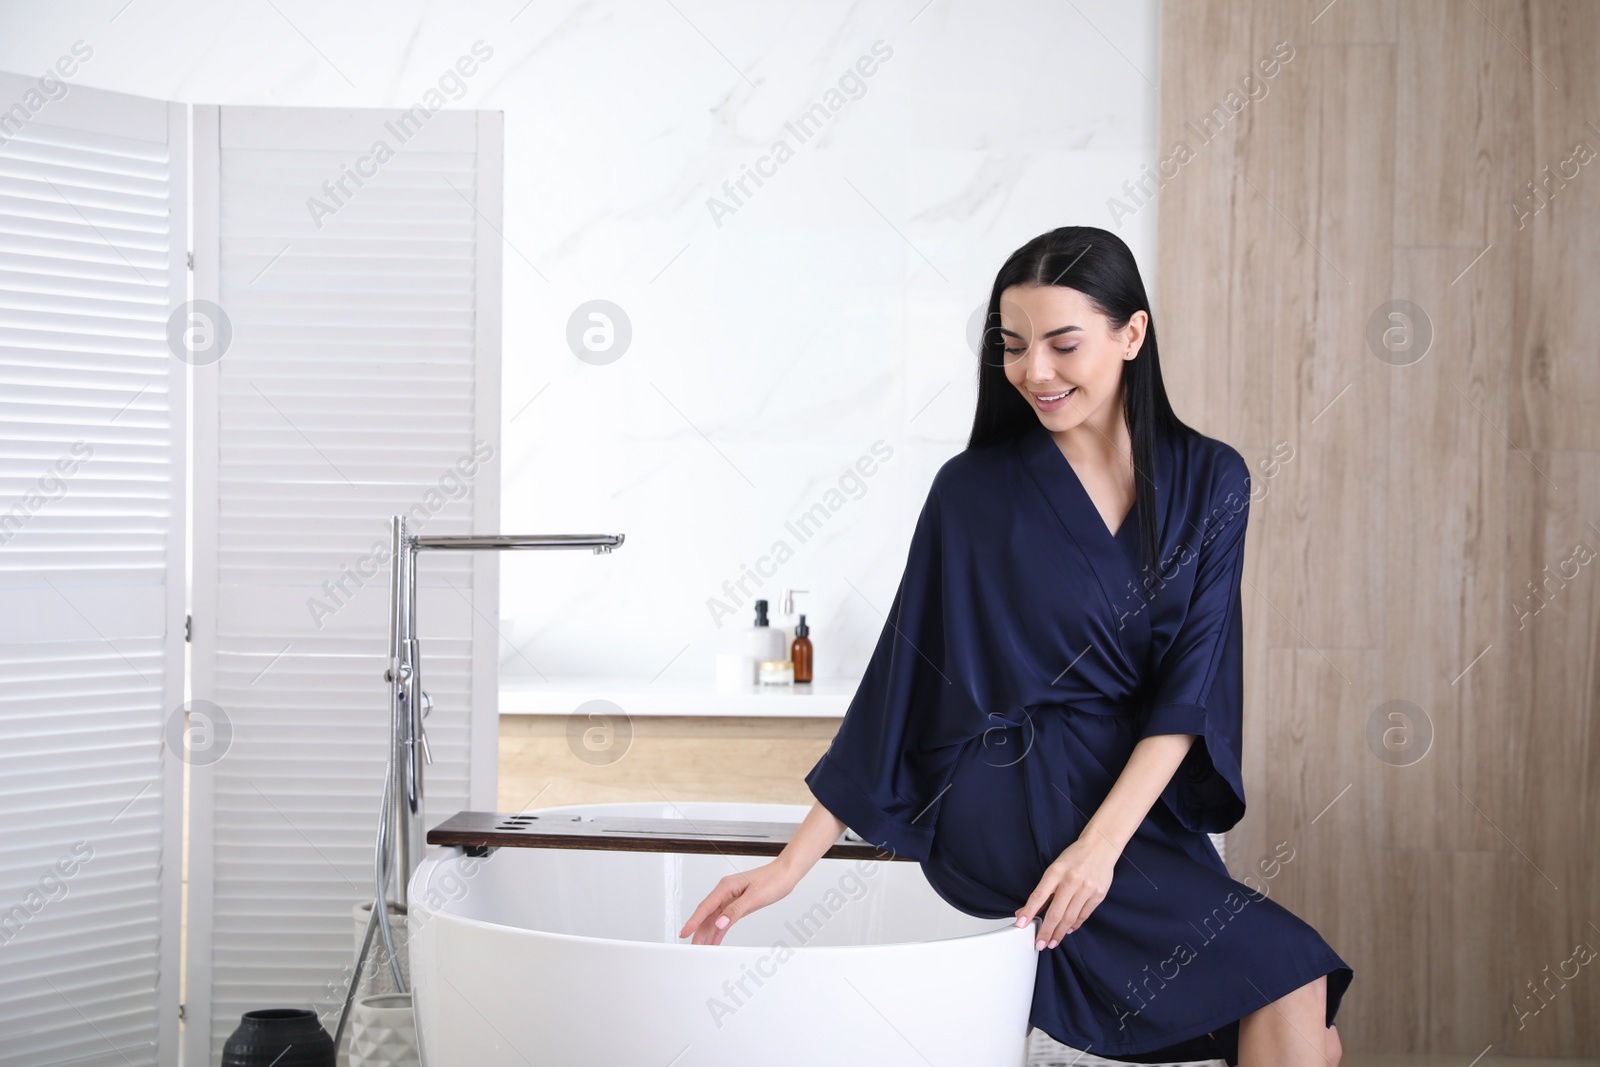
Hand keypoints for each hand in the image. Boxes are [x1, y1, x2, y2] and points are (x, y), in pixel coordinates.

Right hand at [678, 860, 798, 945]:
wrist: (785, 874)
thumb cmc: (773, 880)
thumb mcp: (754, 897)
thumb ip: (735, 911)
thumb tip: (720, 922)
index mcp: (726, 887)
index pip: (705, 907)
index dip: (693, 921)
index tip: (685, 932)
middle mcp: (725, 892)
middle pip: (707, 914)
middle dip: (699, 931)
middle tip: (693, 947)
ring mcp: (731, 898)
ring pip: (714, 918)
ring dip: (708, 933)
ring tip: (702, 948)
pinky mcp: (737, 904)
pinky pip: (724, 919)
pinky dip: (719, 930)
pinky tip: (715, 940)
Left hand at [1013, 834, 1118, 948]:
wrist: (1102, 846)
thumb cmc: (1075, 857)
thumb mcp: (1055, 869)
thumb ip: (1043, 891)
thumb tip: (1025, 911)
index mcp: (1056, 872)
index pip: (1039, 896)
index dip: (1029, 912)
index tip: (1021, 924)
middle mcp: (1071, 881)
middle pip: (1056, 912)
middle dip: (1046, 931)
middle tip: (1039, 943)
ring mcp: (1086, 888)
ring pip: (1070, 918)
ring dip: (1060, 933)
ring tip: (1052, 942)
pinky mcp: (1098, 895)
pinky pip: (1083, 915)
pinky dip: (1074, 925)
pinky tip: (1067, 930)